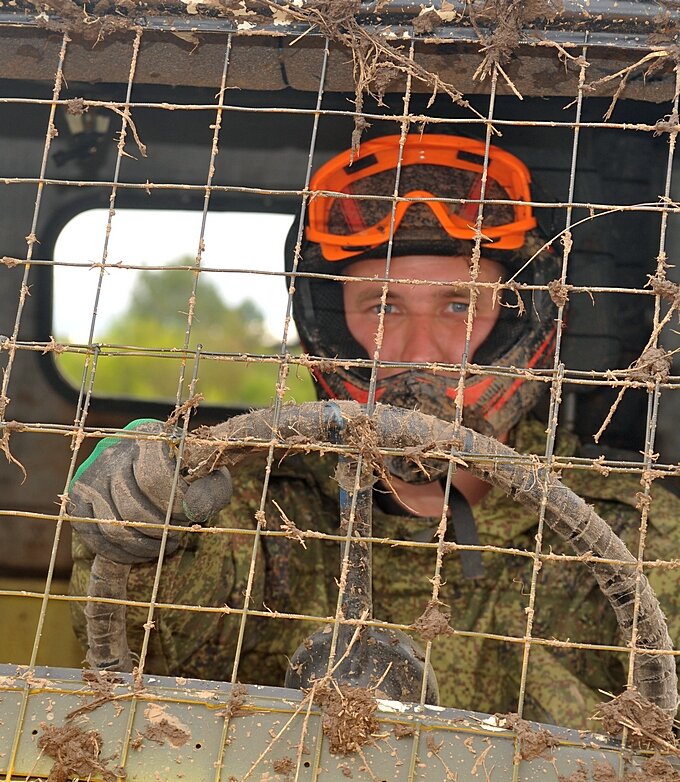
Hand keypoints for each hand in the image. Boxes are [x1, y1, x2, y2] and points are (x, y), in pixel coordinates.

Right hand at [69, 419, 232, 563]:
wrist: (160, 471)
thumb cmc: (189, 475)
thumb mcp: (211, 477)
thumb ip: (212, 490)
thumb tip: (194, 509)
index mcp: (147, 437)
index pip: (154, 477)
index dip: (174, 505)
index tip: (189, 514)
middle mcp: (112, 453)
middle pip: (132, 507)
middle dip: (160, 529)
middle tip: (176, 534)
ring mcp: (91, 477)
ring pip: (113, 526)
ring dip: (144, 545)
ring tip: (164, 543)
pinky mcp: (79, 501)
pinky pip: (96, 538)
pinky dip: (122, 553)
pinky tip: (143, 550)